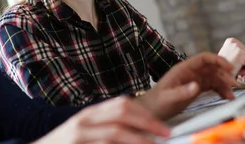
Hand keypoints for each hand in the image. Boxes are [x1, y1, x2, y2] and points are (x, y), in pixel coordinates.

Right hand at [33, 96, 168, 143]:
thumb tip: (141, 135)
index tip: (164, 127)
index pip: (123, 104)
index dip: (146, 114)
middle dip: (148, 123)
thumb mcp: (87, 133)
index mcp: (91, 113)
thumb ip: (109, 130)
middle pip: (122, 112)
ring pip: (114, 133)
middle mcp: (85, 120)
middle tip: (166, 135)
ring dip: (138, 141)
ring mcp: (78, 134)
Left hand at [134, 52, 236, 119]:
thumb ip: (182, 92)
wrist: (151, 110)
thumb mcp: (168, 97)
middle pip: (211, 68)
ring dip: (224, 84)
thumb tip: (196, 86)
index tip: (229, 66)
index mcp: (183, 69)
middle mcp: (190, 72)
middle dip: (224, 74)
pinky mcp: (195, 89)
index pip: (203, 58)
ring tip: (231, 95)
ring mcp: (193, 80)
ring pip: (214, 78)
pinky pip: (211, 86)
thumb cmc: (157, 102)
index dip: (217, 60)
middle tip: (233, 84)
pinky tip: (226, 96)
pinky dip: (220, 90)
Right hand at [218, 38, 244, 83]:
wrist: (217, 82)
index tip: (236, 68)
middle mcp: (233, 41)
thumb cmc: (224, 75)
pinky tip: (239, 73)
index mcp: (231, 41)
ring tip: (237, 72)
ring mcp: (236, 46)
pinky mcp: (240, 54)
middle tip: (237, 71)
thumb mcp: (236, 63)